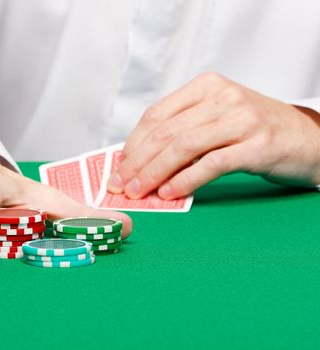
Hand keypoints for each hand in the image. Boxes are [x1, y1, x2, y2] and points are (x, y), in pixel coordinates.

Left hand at [107, 72, 319, 199]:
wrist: (308, 138)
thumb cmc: (254, 131)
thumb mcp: (215, 119)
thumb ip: (182, 131)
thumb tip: (138, 160)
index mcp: (206, 87)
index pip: (157, 114)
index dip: (133, 143)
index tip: (118, 167)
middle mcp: (223, 97)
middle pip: (166, 132)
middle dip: (137, 162)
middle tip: (121, 185)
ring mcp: (242, 120)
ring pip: (184, 146)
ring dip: (154, 173)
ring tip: (139, 192)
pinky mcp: (258, 145)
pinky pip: (211, 164)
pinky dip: (185, 180)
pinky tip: (169, 192)